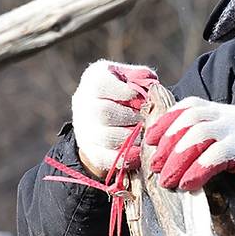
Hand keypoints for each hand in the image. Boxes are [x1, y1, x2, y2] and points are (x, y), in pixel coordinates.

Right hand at [71, 60, 156, 175]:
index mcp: (93, 79)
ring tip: (144, 135)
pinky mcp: (90, 151)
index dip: (124, 92)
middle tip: (146, 119)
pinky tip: (139, 152)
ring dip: (130, 137)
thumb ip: (142, 77)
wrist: (107, 119)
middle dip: (130, 117)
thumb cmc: (125, 94)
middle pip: (103, 113)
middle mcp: (83, 103)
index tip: (141, 97)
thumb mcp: (132, 80)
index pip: (100, 84)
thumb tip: (151, 84)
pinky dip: (125, 156)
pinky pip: (105, 157)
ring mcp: (84, 128)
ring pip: (106, 137)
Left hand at [144, 97, 234, 213]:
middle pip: (189, 118)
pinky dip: (197, 170)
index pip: (190, 106)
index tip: (150, 141)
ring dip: (177, 158)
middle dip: (167, 143)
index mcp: (228, 114)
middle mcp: (233, 116)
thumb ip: (208, 150)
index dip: (166, 121)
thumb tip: (170, 164)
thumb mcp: (231, 155)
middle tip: (156, 166)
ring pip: (198, 134)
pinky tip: (188, 185)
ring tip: (167, 180)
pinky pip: (215, 155)